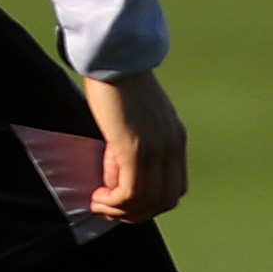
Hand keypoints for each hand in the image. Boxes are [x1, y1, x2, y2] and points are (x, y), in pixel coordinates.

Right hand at [81, 69, 188, 220]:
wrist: (115, 58)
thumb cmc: (117, 81)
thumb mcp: (136, 117)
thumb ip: (133, 142)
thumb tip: (115, 169)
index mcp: (175, 138)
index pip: (175, 187)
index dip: (150, 201)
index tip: (124, 199)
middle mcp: (172, 146)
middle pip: (166, 201)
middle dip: (136, 213)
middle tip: (109, 209)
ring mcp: (156, 149)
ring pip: (148, 201)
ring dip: (121, 211)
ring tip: (99, 204)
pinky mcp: (136, 149)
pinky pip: (130, 193)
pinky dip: (114, 203)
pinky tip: (97, 197)